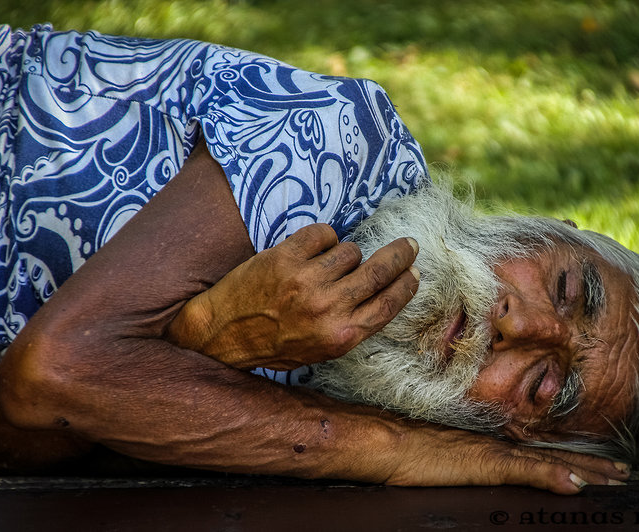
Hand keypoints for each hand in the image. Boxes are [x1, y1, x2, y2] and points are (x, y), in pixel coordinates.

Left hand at [165, 223, 419, 368]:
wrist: (223, 333)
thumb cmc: (275, 344)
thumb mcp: (320, 350)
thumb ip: (352, 325)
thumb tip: (386, 294)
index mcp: (340, 336)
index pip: (389, 304)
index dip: (407, 285)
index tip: (414, 272)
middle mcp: (327, 308)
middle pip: (380, 271)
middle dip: (400, 255)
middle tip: (409, 245)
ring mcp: (306, 281)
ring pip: (350, 251)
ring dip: (342, 256)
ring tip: (322, 268)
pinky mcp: (285, 257)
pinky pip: (323, 234)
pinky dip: (321, 239)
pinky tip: (309, 252)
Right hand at [384, 425, 629, 493]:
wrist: (387, 440)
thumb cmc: (408, 450)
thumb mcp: (444, 458)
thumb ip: (467, 461)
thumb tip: (485, 468)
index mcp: (490, 446)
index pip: (538, 453)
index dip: (570, 459)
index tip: (600, 466)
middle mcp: (497, 446)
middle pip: (552, 455)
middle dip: (591, 465)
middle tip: (624, 473)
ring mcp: (493, 454)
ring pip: (547, 461)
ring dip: (584, 470)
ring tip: (615, 479)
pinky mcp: (483, 464)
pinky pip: (523, 471)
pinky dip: (551, 475)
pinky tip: (574, 484)